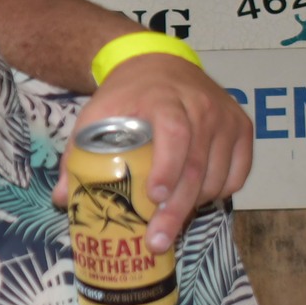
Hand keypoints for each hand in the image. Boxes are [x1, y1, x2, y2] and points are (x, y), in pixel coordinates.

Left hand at [56, 52, 251, 251]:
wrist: (159, 63)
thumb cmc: (126, 95)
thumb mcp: (96, 114)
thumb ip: (78, 154)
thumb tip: (63, 199)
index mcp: (165, 99)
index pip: (174, 133)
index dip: (167, 168)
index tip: (154, 198)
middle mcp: (202, 106)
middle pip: (195, 164)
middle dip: (176, 209)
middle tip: (157, 241)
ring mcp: (226, 117)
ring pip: (218, 175)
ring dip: (195, 205)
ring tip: (170, 221)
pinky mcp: (242, 128)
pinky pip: (238, 173)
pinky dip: (219, 192)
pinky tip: (197, 198)